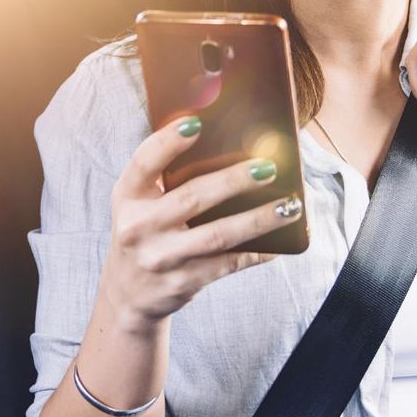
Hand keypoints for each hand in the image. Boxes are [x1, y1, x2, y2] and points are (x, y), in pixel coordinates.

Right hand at [99, 117, 294, 324]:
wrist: (129, 294)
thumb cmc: (144, 231)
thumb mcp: (138, 203)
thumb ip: (164, 176)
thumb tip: (220, 137)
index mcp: (127, 196)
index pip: (144, 162)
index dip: (169, 142)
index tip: (196, 123)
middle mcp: (139, 226)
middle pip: (192, 198)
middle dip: (234, 181)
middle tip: (268, 168)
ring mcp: (162, 258)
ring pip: (218, 235)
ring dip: (258, 219)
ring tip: (289, 206)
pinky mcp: (183, 282)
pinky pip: (228, 264)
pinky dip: (257, 252)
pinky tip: (280, 243)